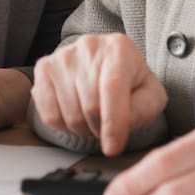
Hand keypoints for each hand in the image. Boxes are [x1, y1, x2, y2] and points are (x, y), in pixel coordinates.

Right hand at [31, 33, 165, 155]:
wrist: (104, 63)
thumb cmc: (129, 81)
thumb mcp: (150, 94)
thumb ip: (144, 109)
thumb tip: (122, 125)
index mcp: (119, 49)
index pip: (112, 87)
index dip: (113, 122)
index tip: (113, 148)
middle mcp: (88, 47)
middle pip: (90, 106)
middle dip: (101, 128)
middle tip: (107, 127)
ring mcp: (62, 57)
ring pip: (69, 113)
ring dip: (83, 128)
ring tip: (92, 118)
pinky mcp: (44, 68)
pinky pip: (49, 113)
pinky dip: (63, 125)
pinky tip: (74, 114)